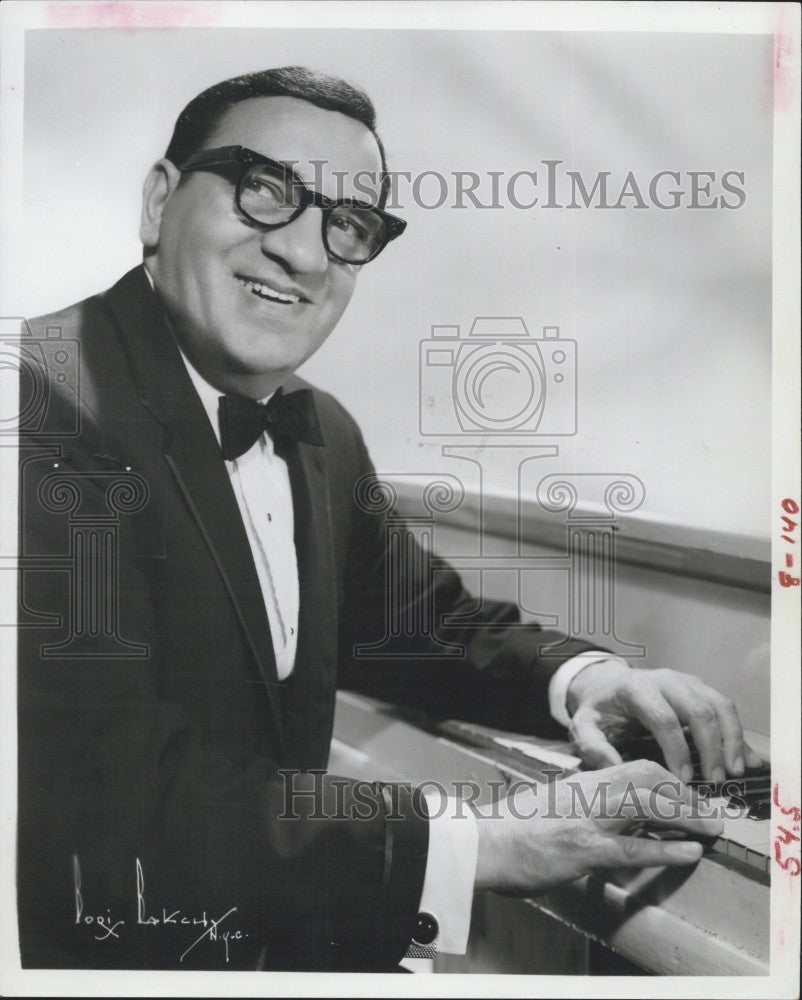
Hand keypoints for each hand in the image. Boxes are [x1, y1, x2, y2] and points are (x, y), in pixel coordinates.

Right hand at [474, 760, 721, 894]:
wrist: (481, 843)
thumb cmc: (513, 829)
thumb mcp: (552, 803)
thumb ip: (580, 802)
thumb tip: (605, 811)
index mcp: (582, 781)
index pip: (635, 766)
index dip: (669, 779)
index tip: (688, 795)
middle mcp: (587, 793)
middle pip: (648, 777)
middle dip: (685, 793)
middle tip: (709, 813)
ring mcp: (586, 818)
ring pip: (646, 804)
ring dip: (686, 816)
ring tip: (711, 829)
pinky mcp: (582, 848)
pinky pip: (632, 845)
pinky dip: (667, 849)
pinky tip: (689, 852)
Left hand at [566, 661, 762, 782]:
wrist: (606, 683)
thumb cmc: (598, 708)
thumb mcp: (583, 725)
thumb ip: (593, 746)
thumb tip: (615, 769)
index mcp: (636, 688)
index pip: (664, 718)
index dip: (678, 750)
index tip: (684, 780)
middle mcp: (666, 680)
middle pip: (699, 709)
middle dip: (712, 746)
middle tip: (716, 780)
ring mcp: (686, 681)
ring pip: (720, 705)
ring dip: (732, 739)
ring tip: (734, 771)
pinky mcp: (699, 688)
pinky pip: (725, 708)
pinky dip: (739, 734)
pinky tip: (748, 759)